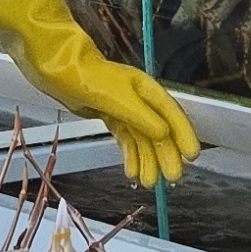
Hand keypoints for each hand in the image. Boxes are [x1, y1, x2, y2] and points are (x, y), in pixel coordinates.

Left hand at [18, 33, 197, 184]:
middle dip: (166, 155)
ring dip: (147, 160)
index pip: (172, 116)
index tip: (192, 154)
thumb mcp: (117, 98)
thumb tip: (163, 134)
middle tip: (172, 177)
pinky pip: (126, 139)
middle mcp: (140, 100)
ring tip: (149, 182)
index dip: (184, 135)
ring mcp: (126, 109)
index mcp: (147, 90)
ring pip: (143, 139)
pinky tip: (132, 171)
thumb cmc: (86, 77)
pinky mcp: (112, 116)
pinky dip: (130, 156)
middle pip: (160, 131)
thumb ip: (141, 117)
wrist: (58, 69)